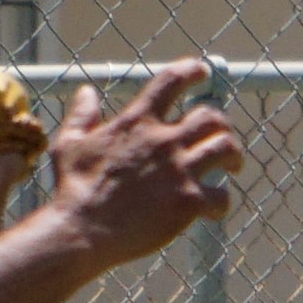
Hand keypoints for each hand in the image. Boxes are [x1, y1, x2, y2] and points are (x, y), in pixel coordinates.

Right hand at [35, 64, 241, 274]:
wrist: (81, 232)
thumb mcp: (69, 144)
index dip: (192, 71)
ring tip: (232, 165)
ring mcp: (178, 171)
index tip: (202, 72)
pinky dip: (221, 202)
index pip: (172, 80)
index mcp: (137, 121)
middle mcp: (163, 140)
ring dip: (233, 155)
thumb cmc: (72, 190)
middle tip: (219, 136)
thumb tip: (86, 93)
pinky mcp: (187, 202)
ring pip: (226, 148)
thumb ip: (82, 116)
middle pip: (211, 116)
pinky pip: (221, 196)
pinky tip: (214, 208)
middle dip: (221, 124)